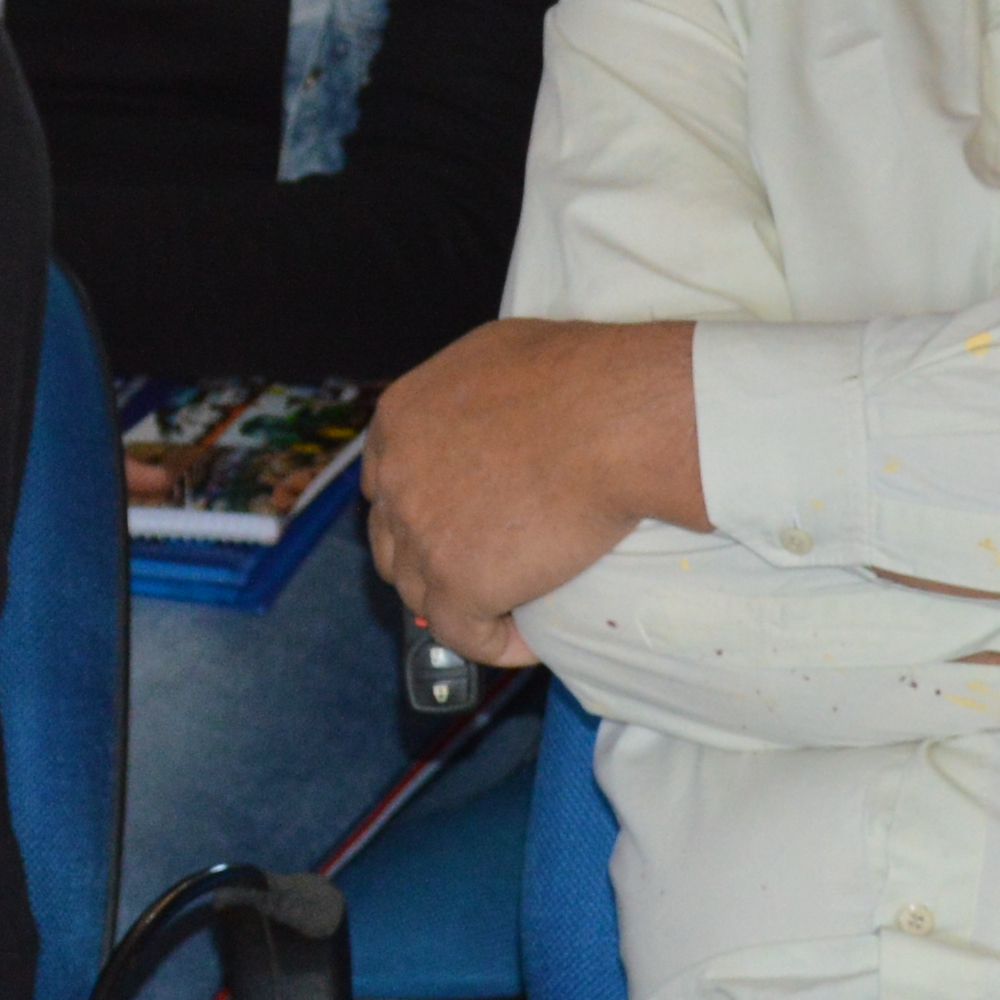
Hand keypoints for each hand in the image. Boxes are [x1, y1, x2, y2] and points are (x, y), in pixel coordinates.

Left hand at [365, 318, 707, 663]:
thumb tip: (485, 412)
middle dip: (427, 559)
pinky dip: (493, 643)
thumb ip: (466, 395)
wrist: (614, 418)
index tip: (447, 524)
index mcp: (399, 421)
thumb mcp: (497, 356)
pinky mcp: (460, 582)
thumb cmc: (579, 376)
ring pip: (420, 591)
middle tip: (476, 568)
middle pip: (393, 540)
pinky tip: (525, 641)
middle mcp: (396, 479)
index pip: (384, 483)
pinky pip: (464, 633)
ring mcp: (422, 534)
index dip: (414, 509)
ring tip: (504, 607)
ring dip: (458, 602)